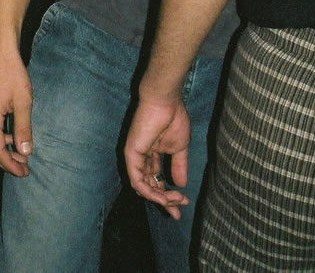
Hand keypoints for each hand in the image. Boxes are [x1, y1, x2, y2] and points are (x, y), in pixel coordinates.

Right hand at [0, 40, 33, 176]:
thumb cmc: (12, 73)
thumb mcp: (23, 101)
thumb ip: (24, 128)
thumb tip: (25, 152)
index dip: (10, 165)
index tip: (25, 173)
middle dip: (6, 162)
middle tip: (24, 168)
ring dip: (4, 150)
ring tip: (22, 153)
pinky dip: (0, 138)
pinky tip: (14, 136)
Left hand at [123, 95, 191, 219]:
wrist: (165, 102)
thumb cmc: (173, 118)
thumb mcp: (180, 148)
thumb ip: (179, 166)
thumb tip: (182, 185)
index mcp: (152, 155)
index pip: (157, 180)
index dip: (169, 195)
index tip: (184, 204)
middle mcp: (142, 157)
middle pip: (150, 187)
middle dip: (165, 202)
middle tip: (178, 212)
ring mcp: (135, 156)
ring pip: (143, 188)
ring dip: (160, 198)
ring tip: (176, 200)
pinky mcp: (131, 155)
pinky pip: (137, 180)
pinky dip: (150, 192)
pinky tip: (163, 197)